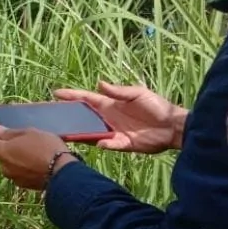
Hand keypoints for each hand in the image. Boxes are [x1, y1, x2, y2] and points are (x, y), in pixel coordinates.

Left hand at [0, 126, 72, 190]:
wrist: (62, 172)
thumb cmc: (46, 147)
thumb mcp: (29, 133)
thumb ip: (9, 132)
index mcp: (2, 152)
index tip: (10, 134)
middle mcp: (3, 167)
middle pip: (1, 154)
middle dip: (9, 148)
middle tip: (26, 143)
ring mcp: (13, 178)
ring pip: (10, 165)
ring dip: (17, 159)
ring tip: (34, 155)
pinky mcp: (23, 185)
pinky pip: (19, 173)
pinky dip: (24, 169)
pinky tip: (37, 165)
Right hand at [54, 81, 186, 153]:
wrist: (173, 127)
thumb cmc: (157, 106)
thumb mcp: (138, 94)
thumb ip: (118, 91)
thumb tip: (99, 83)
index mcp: (110, 104)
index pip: (87, 99)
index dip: (72, 96)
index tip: (56, 93)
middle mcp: (108, 118)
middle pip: (84, 117)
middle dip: (69, 116)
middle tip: (53, 117)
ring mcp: (114, 132)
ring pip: (91, 133)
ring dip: (80, 133)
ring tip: (66, 133)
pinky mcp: (122, 144)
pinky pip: (109, 145)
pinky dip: (104, 144)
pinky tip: (99, 143)